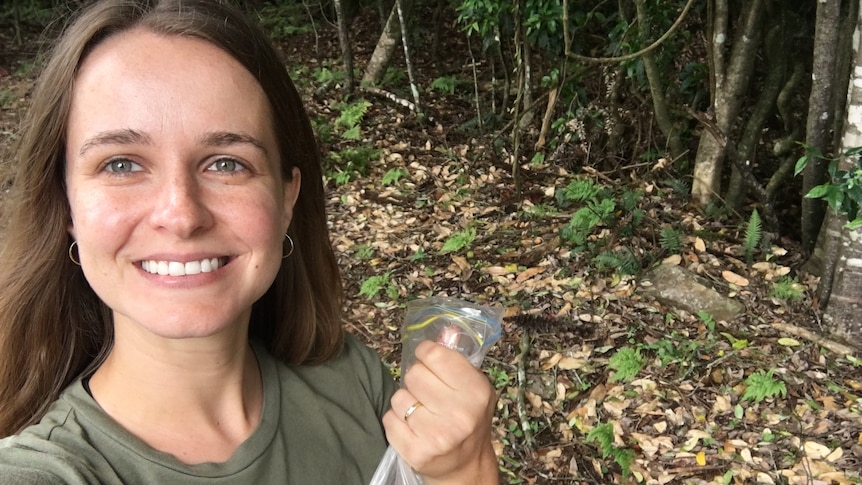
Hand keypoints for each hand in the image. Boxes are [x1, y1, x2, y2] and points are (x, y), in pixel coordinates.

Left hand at [382, 341, 498, 483]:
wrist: (466, 465)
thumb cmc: (468, 418)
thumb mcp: (472, 386)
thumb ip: (456, 358)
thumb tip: (445, 329)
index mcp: (476, 390)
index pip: (435, 354)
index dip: (426, 354)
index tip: (429, 361)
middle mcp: (459, 413)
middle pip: (413, 374)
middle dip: (417, 381)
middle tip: (428, 393)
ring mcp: (437, 435)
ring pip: (398, 397)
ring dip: (406, 402)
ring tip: (422, 412)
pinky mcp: (416, 451)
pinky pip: (389, 418)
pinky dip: (396, 421)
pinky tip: (413, 428)